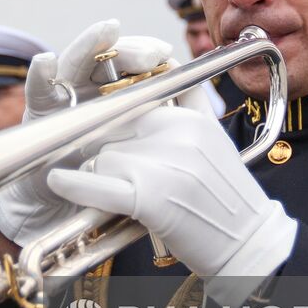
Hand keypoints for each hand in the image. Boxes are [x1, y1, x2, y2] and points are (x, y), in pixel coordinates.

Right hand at [0, 20, 176, 245]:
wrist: (69, 214)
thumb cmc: (109, 179)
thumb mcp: (141, 150)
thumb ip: (160, 123)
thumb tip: (192, 96)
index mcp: (117, 94)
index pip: (133, 62)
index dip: (148, 52)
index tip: (165, 53)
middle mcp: (89, 90)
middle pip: (107, 58)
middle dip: (128, 49)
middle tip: (149, 52)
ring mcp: (63, 99)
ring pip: (75, 64)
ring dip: (89, 45)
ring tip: (106, 31)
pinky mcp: (39, 115)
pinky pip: (38, 92)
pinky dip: (40, 76)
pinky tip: (46, 63)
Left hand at [46, 106, 297, 306]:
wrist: (249, 244)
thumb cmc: (226, 199)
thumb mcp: (214, 137)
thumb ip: (189, 99)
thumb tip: (166, 63)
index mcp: (186, 118)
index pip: (127, 107)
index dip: (109, 128)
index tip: (99, 141)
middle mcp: (175, 134)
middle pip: (110, 134)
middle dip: (104, 157)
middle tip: (117, 180)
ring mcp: (162, 164)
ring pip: (101, 160)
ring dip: (100, 180)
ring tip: (127, 201)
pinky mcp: (150, 196)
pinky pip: (99, 185)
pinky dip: (75, 185)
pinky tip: (58, 182)